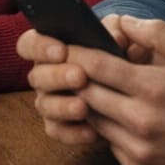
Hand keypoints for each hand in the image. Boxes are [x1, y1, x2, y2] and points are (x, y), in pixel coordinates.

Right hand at [19, 18, 130, 148]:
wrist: (135, 92)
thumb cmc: (120, 58)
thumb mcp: (120, 40)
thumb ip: (116, 31)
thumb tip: (117, 37)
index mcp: (50, 49)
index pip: (29, 44)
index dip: (40, 47)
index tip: (61, 51)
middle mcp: (45, 75)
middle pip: (36, 76)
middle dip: (57, 76)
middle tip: (80, 77)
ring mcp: (50, 101)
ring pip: (44, 106)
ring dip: (62, 106)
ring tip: (83, 107)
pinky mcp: (61, 126)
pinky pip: (58, 132)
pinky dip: (73, 132)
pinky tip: (93, 131)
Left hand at [31, 15, 164, 164]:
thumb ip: (157, 32)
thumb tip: (122, 22)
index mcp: (153, 88)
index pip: (96, 67)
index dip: (75, 55)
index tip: (63, 46)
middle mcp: (141, 121)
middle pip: (86, 95)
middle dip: (75, 80)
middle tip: (70, 68)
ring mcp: (137, 150)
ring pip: (93, 122)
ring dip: (89, 105)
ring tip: (92, 91)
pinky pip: (109, 145)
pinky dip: (108, 130)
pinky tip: (118, 119)